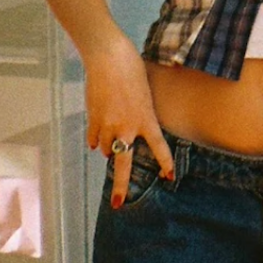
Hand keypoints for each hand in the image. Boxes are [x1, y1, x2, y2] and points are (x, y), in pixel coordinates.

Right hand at [85, 39, 172, 208]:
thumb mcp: (144, 94)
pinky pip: (94, 141)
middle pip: (123, 163)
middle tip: (118, 204)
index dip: (165, 162)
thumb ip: (140, 115)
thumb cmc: (133, 71)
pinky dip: (97, 140)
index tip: (169, 176)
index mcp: (146, 118)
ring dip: (110, 150)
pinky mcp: (92, 120)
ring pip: (106, 151)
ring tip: (114, 136)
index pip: (158, 146)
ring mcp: (107, 125)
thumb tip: (127, 133)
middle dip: (120, 186)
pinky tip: (99, 134)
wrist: (109, 58)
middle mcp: (126, 126)